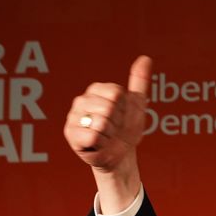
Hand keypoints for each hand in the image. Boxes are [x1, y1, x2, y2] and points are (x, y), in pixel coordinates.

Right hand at [63, 55, 152, 173]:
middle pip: (109, 108)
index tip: (121, 117)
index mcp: (97, 90)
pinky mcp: (70, 133)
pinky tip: (97, 145)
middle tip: (113, 130)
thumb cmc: (126, 132)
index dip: (124, 109)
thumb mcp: (137, 107)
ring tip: (106, 137)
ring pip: (101, 122)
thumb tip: (145, 58)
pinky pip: (93, 136)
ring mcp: (74, 116)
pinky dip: (101, 145)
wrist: (120, 158)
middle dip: (117, 124)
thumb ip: (139, 82)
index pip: (116, 94)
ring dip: (110, 136)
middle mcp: (82, 100)